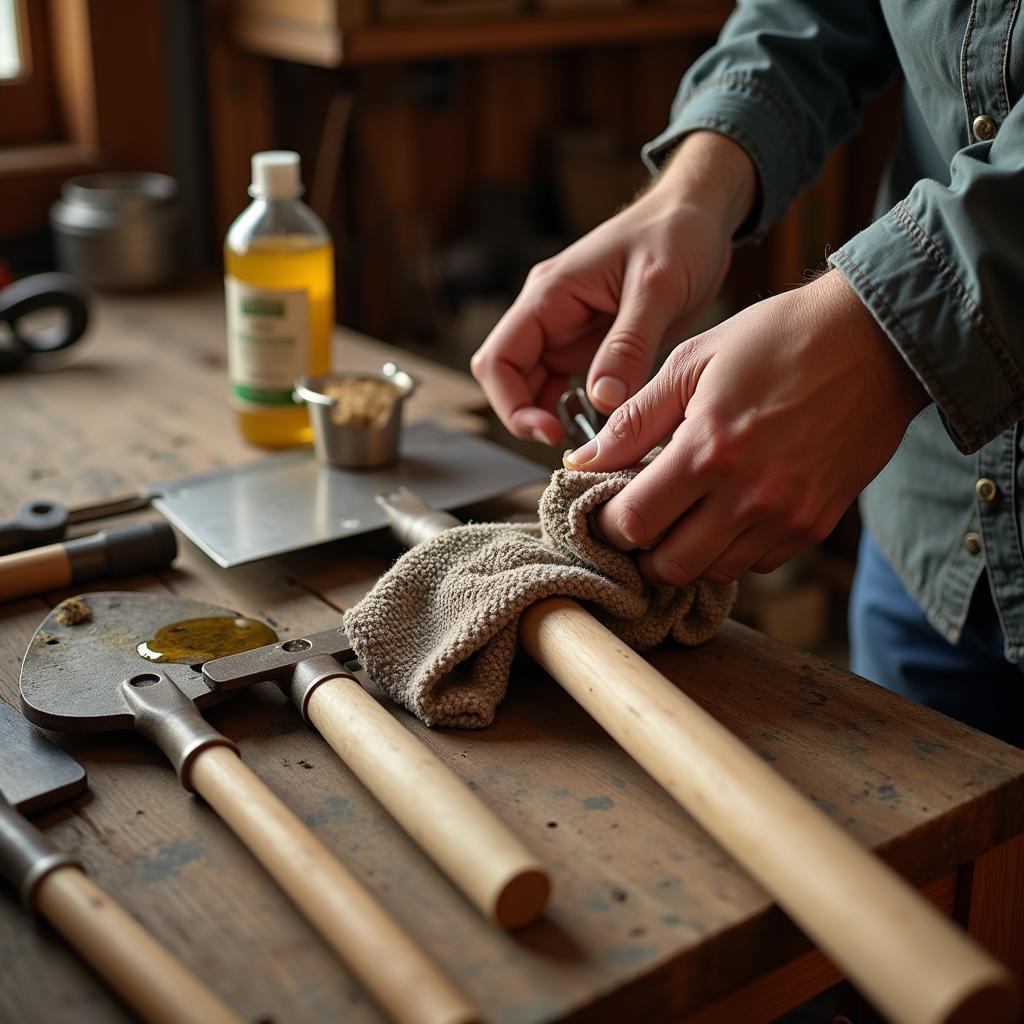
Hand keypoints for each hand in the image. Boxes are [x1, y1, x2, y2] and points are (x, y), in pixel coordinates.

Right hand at [470, 131, 755, 444]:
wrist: (700, 214)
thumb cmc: (676, 233)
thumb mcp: (657, 288)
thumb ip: (628, 345)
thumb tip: (601, 401)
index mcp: (549, 295)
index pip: (498, 360)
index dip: (512, 405)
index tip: (551, 432)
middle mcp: (549, 315)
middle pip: (511, 380)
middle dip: (531, 418)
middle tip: (574, 446)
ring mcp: (567, 331)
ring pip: (537, 388)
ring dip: (553, 417)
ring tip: (594, 442)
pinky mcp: (591, 345)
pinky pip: (568, 387)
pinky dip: (579, 412)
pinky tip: (605, 428)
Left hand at [565, 271, 929, 584]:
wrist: (877, 340)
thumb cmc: (778, 339)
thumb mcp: (693, 362)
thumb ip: (633, 420)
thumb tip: (581, 460)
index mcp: (708, 449)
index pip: (634, 523)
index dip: (608, 523)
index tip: (606, 509)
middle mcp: (749, 494)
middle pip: (670, 567)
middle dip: (644, 551)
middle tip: (642, 521)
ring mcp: (787, 515)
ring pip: (715, 573)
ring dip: (688, 553)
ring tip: (685, 514)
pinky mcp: (816, 524)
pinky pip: (759, 564)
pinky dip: (734, 549)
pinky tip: (729, 511)